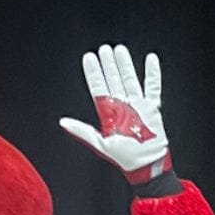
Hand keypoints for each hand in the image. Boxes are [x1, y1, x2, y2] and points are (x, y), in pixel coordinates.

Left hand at [59, 44, 170, 183]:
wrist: (147, 165)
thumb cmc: (125, 158)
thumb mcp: (100, 144)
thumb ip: (81, 131)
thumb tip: (62, 123)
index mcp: (109, 114)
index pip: (99, 88)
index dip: (94, 73)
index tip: (89, 58)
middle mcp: (122, 107)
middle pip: (114, 81)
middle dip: (109, 65)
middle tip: (104, 49)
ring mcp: (137, 107)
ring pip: (130, 80)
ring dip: (125, 66)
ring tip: (119, 50)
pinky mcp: (152, 109)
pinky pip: (153, 87)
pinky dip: (152, 73)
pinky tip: (151, 60)